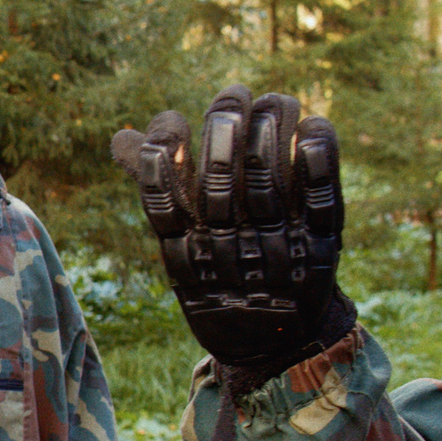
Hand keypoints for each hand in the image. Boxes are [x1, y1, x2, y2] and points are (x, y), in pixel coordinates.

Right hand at [111, 86, 352, 382]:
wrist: (276, 346)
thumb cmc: (219, 282)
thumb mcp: (178, 248)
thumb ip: (157, 189)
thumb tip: (120, 135)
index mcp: (185, 251)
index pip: (161, 194)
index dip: (162, 151)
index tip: (171, 122)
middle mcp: (227, 248)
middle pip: (218, 179)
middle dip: (224, 124)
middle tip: (233, 94)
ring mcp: (276, 246)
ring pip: (266, 178)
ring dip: (270, 127)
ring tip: (274, 100)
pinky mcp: (321, 243)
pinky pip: (321, 194)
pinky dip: (317, 156)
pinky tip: (313, 125)